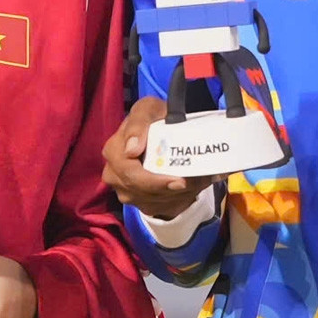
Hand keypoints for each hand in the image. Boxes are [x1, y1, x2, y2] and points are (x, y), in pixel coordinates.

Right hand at [100, 96, 218, 220]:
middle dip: (175, 190)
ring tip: (203, 180)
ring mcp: (127, 192)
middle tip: (200, 182)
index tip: (181, 181)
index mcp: (114, 152)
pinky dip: (182, 199)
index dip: (155, 182)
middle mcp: (115, 176)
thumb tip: (132, 150)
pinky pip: (162, 207)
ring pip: (157, 202)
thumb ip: (138, 123)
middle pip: (144, 193)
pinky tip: (195, 186)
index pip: (131, 175)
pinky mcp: (141, 202)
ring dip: (182, 194)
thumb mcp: (147, 109)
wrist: (162, 129)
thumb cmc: (153, 117)